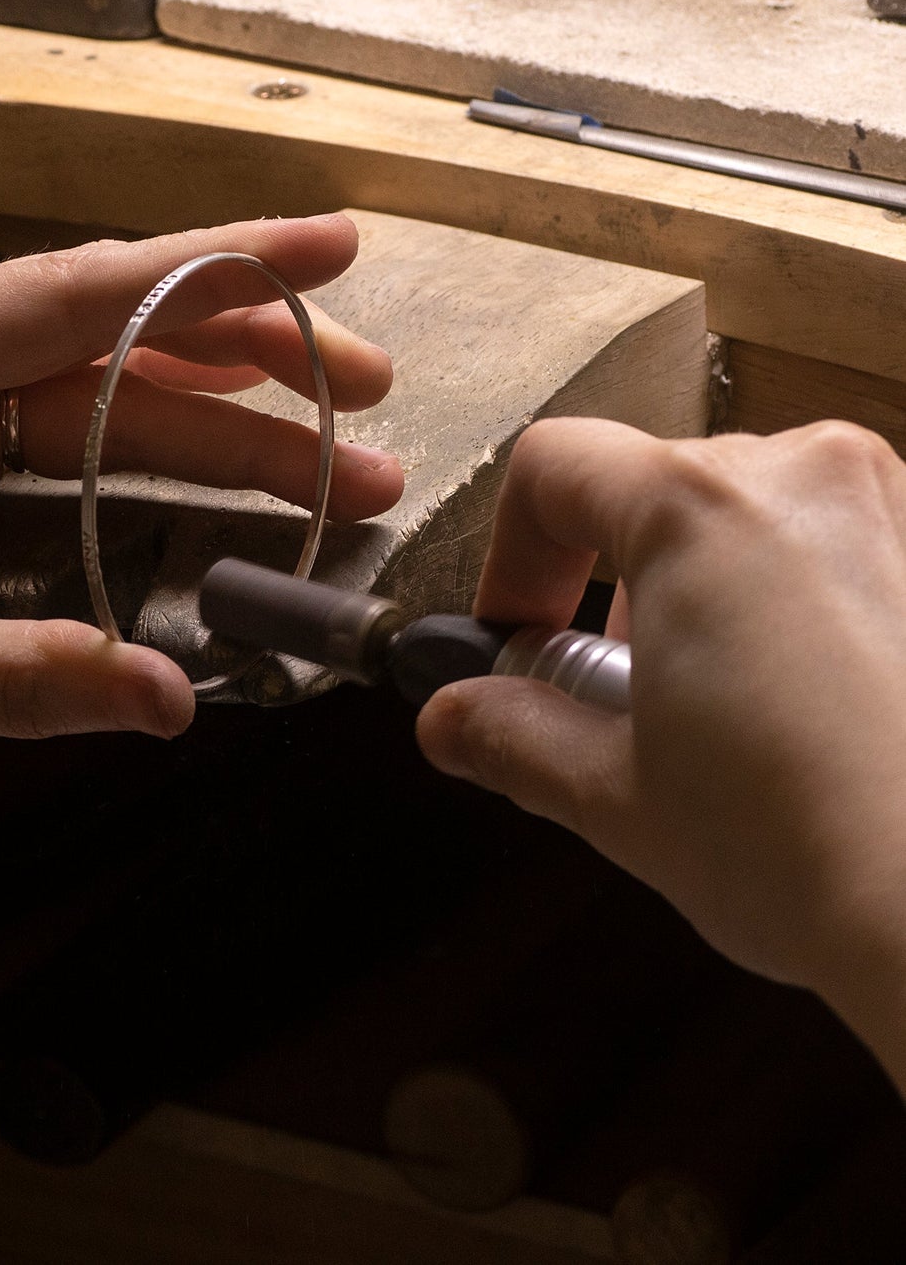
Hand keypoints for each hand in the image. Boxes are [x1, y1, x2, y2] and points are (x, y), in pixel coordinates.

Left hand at [0, 214, 401, 864]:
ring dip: (209, 432)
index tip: (325, 249)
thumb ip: (27, 681)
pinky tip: (220, 492)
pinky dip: (144, 478)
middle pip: (98, 341)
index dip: (211, 270)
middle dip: (239, 362)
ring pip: (90, 405)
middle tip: (361, 386)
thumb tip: (175, 697)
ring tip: (329, 465)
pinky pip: (57, 462)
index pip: (66, 297)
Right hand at [415, 418, 905, 1086]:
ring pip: (755, 517)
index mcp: (699, 512)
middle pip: (656, 488)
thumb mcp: (614, 797)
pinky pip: (841, 549)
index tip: (520, 631)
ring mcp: (898, 511)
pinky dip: (797, 606)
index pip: (554, 463)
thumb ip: (508, 735)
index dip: (510, 550)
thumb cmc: (813, 849)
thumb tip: (452, 720)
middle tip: (620, 696)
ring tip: (724, 712)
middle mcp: (807, 479)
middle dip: (614, 586)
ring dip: (709, 593)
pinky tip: (811, 713)